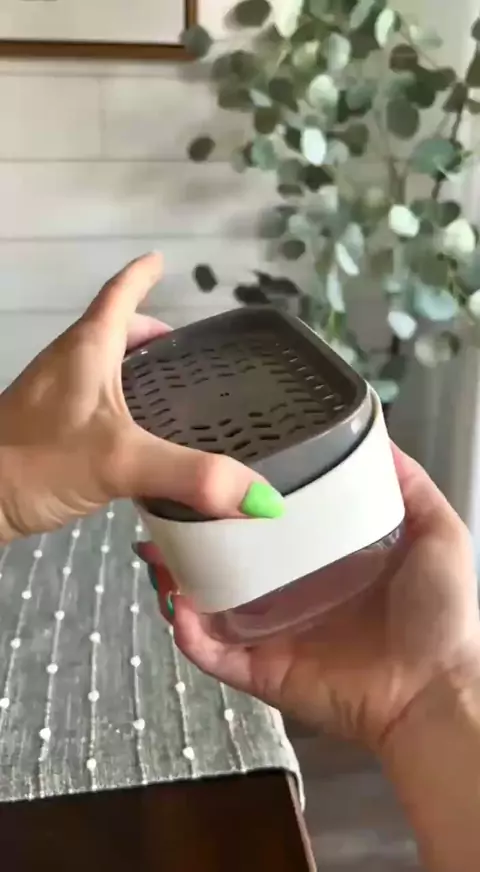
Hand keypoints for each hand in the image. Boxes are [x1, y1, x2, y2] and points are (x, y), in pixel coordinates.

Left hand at [0, 254, 279, 540]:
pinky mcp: (46, 428)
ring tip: (173, 394)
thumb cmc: (38, 462)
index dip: (141, 276)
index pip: (119, 296)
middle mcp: (69, 363)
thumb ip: (193, 476)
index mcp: (87, 349)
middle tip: (188, 353)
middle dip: (149, 333)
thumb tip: (263, 496)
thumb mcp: (122, 463)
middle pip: (112, 330)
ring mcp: (53, 396)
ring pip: (101, 366)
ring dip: (133, 369)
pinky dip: (120, 403)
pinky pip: (92, 400)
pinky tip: (137, 439)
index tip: (161, 260)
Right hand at [141, 447, 479, 751]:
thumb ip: (407, 484)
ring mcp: (270, 631)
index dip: (241, 496)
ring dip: (176, 578)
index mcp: (321, 557)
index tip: (215, 465)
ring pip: (207, 602)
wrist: (435, 691)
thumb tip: (375, 433)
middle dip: (194, 534)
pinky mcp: (259, 669)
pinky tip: (176, 604)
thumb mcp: (436, 531)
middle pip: (228, 558)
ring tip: (156, 551)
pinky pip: (212, 652)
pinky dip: (188, 633)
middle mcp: (290, 590)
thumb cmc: (438, 612)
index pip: (270, 521)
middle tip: (168, 506)